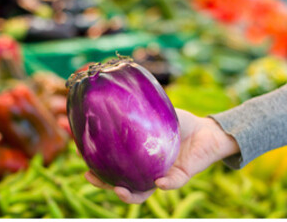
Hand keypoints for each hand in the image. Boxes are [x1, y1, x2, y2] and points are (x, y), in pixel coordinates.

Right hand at [86, 109, 238, 203]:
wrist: (207, 130)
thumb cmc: (178, 122)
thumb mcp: (154, 112)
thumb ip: (135, 108)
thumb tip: (109, 91)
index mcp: (135, 159)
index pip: (110, 167)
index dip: (94, 166)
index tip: (79, 157)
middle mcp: (146, 172)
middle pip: (120, 185)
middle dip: (103, 184)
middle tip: (90, 176)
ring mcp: (162, 176)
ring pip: (142, 193)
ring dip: (129, 195)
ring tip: (119, 190)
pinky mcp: (181, 177)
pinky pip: (172, 184)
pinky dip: (165, 184)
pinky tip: (158, 182)